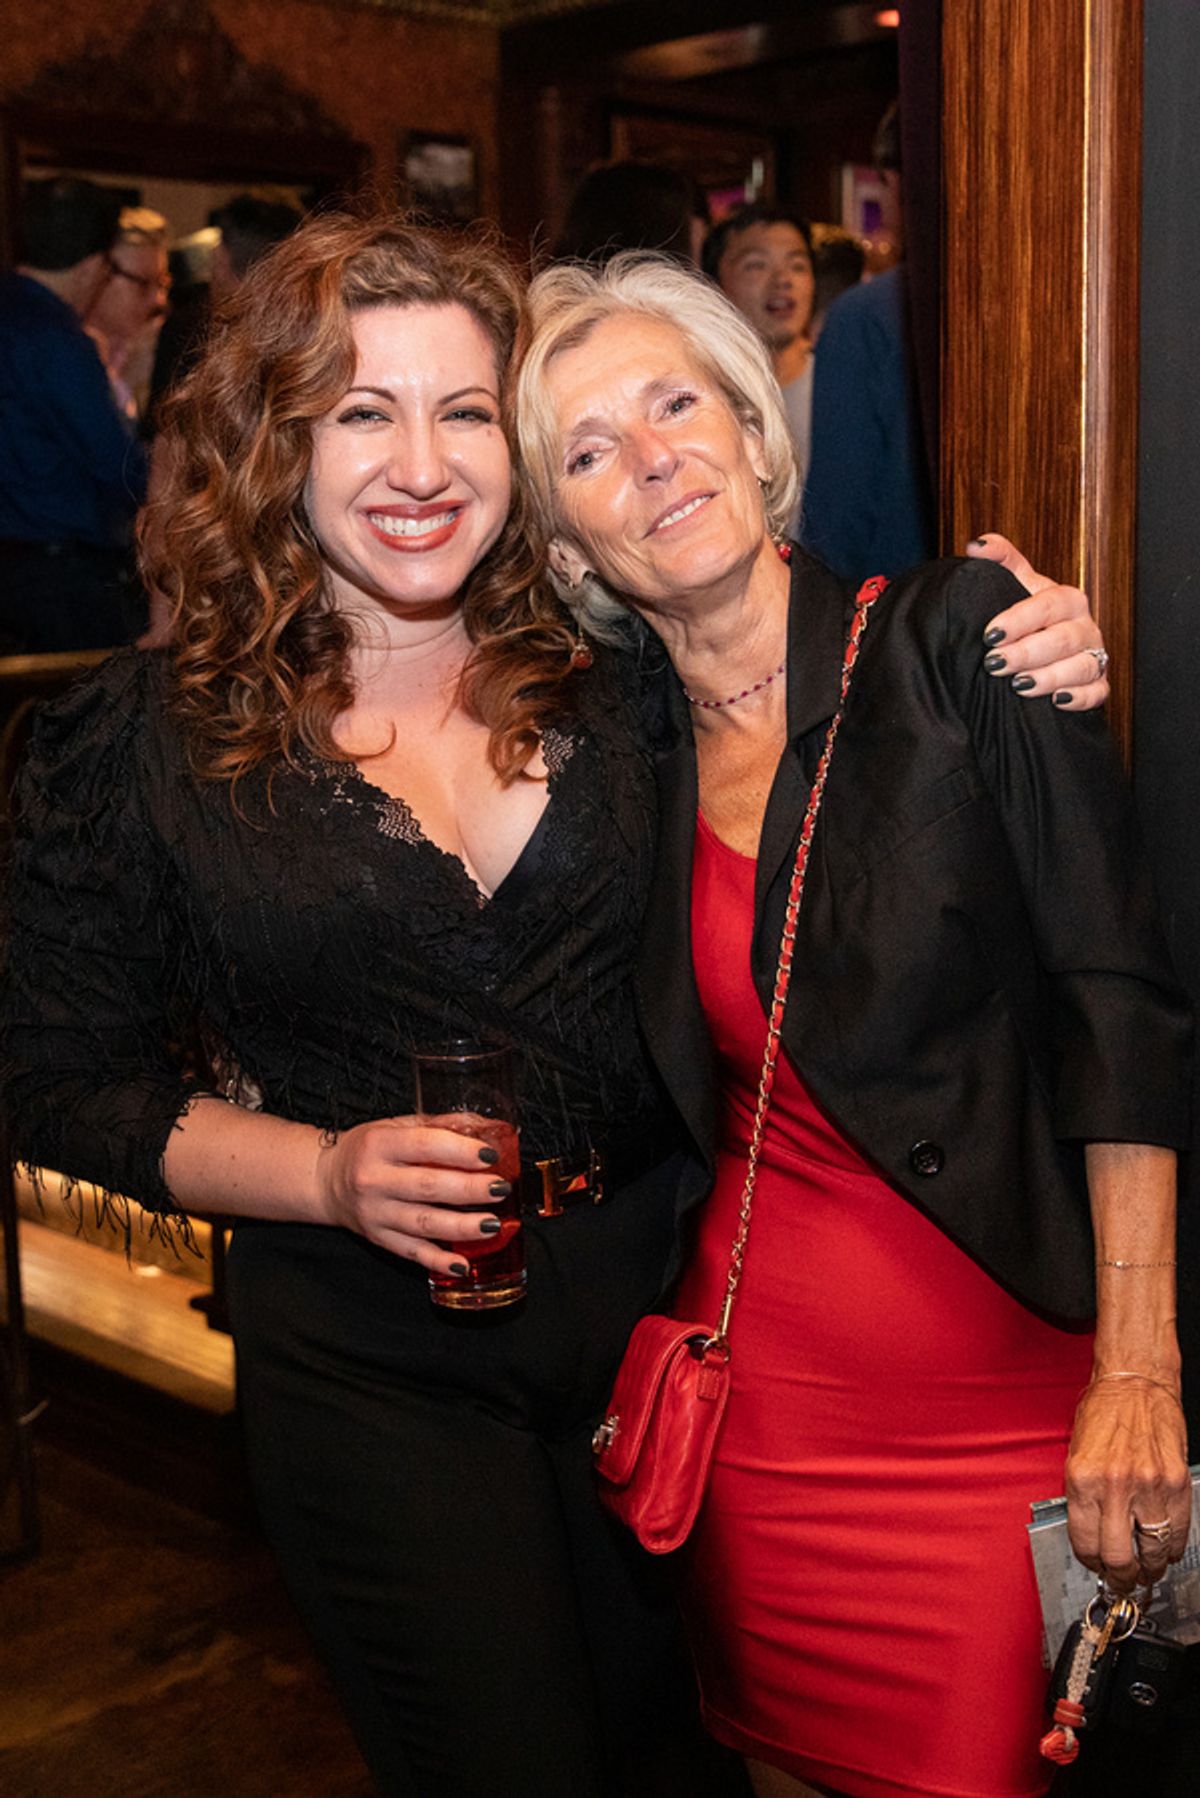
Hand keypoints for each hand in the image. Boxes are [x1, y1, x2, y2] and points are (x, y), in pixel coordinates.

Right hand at [315, 1116, 509, 1274]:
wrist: (326, 1181)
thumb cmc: (368, 1149)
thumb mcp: (397, 1126)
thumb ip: (441, 1126)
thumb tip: (490, 1127)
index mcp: (380, 1144)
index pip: (425, 1146)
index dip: (460, 1151)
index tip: (490, 1156)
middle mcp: (374, 1179)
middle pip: (428, 1186)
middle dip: (469, 1189)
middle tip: (500, 1189)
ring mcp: (375, 1213)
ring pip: (423, 1223)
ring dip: (462, 1226)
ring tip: (492, 1224)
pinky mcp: (378, 1238)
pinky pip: (411, 1252)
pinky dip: (438, 1261)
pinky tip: (462, 1264)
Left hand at [965, 533, 1108, 710]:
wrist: (1041, 651)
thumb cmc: (1028, 618)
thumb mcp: (1015, 586)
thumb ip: (1001, 562)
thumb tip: (977, 545)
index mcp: (1066, 600)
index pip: (1048, 605)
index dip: (1019, 619)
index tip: (989, 633)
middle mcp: (1084, 627)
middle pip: (1063, 638)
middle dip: (1027, 652)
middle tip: (995, 664)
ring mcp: (1094, 656)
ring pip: (1082, 667)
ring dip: (1050, 677)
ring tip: (1019, 685)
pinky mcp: (1098, 684)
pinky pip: (1098, 693)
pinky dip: (1080, 698)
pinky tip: (1057, 701)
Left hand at [1065, 1374, 1190, 1591]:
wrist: (1135, 1382)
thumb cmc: (1103, 1411)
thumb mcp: (1076, 1453)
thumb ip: (1082, 1496)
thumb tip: (1090, 1537)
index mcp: (1083, 1479)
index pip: (1084, 1544)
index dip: (1091, 1563)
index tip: (1095, 1566)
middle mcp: (1115, 1485)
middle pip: (1119, 1558)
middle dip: (1121, 1578)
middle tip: (1122, 1579)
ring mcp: (1150, 1486)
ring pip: (1154, 1552)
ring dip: (1151, 1567)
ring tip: (1147, 1568)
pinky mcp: (1177, 1483)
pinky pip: (1178, 1532)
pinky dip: (1173, 1547)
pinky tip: (1165, 1547)